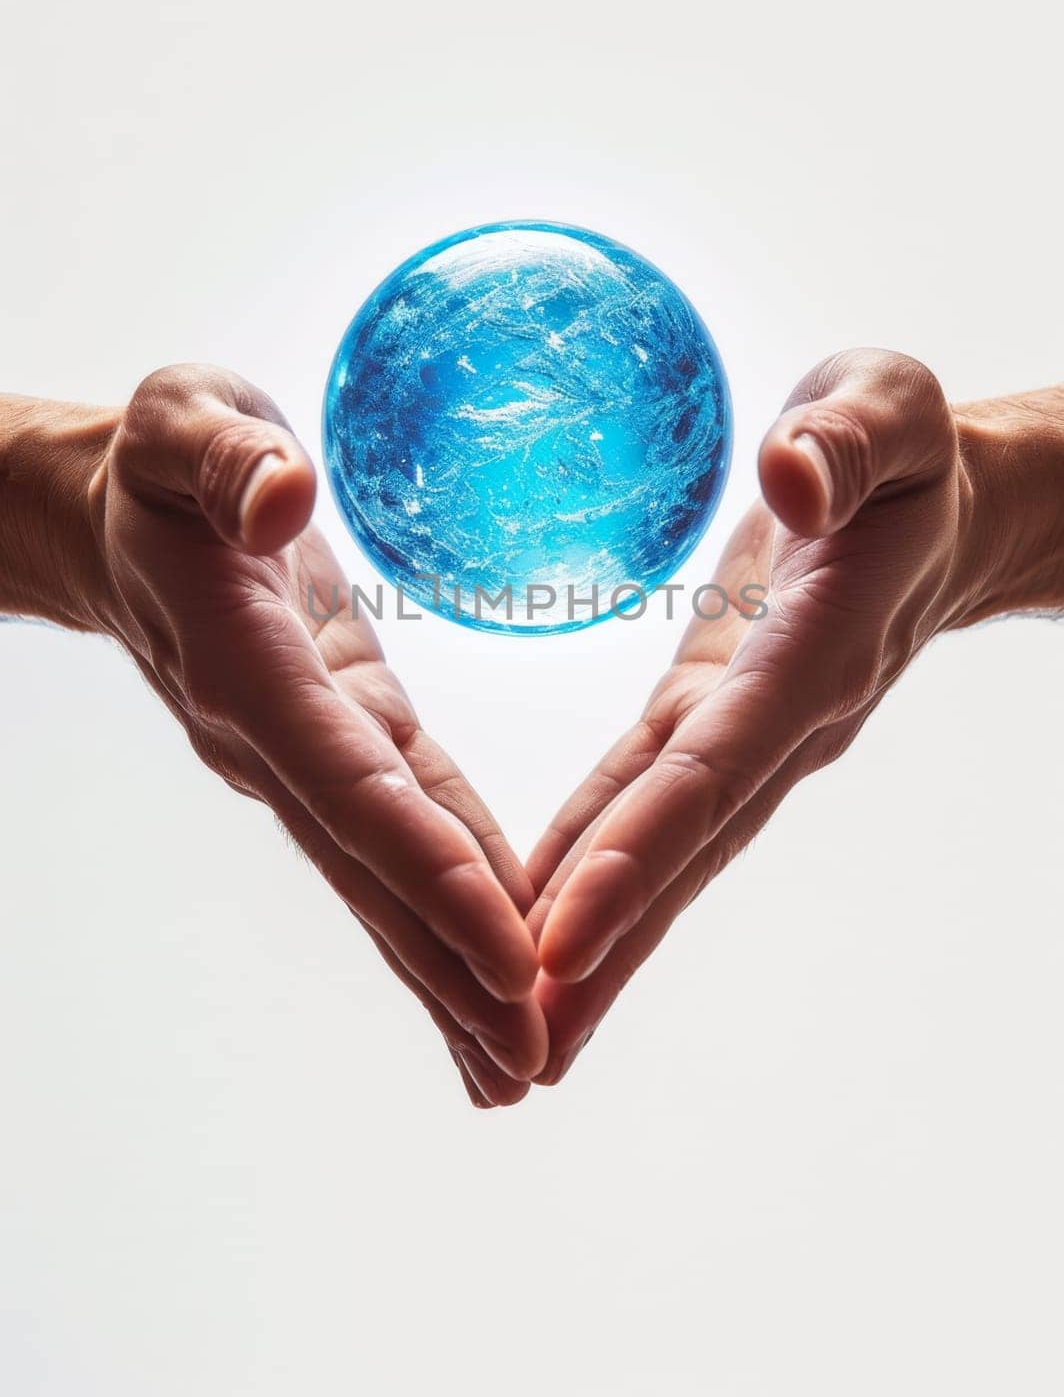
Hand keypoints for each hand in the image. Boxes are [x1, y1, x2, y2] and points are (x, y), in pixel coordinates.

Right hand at [78, 365, 547, 1104]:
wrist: (115, 518)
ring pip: (385, 870)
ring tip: (518, 1059)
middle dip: (448, 964)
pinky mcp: (337, 736)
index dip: (427, 868)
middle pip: (372, 866)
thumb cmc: (161, 457)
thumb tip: (280, 498)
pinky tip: (493, 956)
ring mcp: (300, 751)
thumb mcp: (183, 419)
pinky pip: (402, 824)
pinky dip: (447, 896)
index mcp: (247, 664)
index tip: (500, 956)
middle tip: (528, 1065)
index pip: (350, 782)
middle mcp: (271, 735)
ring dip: (447, 964)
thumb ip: (227, 458)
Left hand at [525, 350, 1063, 1085]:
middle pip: (680, 847)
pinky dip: (596, 875)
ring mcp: (750, 732)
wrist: (949, 511)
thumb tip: (792, 476)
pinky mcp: (716, 718)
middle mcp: (781, 720)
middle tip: (517, 1048)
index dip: (641, 848)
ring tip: (517, 1036)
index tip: (563, 935)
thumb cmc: (911, 448)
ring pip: (662, 850)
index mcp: (813, 649)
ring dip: (593, 943)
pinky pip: (646, 806)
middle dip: (601, 946)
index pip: (715, 763)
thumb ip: (848, 440)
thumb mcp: (891, 405)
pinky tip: (541, 930)